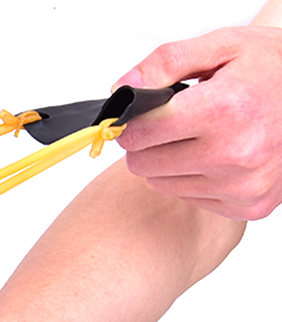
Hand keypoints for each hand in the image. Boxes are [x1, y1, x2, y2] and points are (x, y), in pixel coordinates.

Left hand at [112, 26, 281, 219]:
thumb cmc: (272, 70)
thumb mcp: (222, 46)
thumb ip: (166, 62)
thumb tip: (122, 89)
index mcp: (224, 110)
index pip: (141, 133)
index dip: (134, 122)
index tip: (142, 115)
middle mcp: (234, 154)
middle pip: (143, 164)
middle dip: (149, 142)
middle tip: (173, 124)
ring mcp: (241, 186)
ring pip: (161, 184)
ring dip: (169, 162)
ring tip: (200, 137)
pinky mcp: (247, 207)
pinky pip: (189, 198)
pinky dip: (193, 178)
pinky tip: (218, 156)